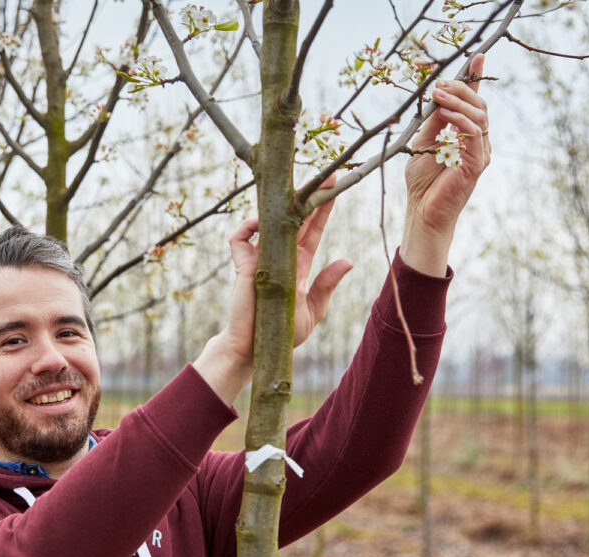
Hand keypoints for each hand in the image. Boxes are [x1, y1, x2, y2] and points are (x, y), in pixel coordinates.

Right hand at [223, 175, 353, 354]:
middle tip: (324, 174)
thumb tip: (348, 260)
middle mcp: (280, 256)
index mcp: (298, 266)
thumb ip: (327, 285)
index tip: (335, 187)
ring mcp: (260, 258)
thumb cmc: (283, 333)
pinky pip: (240, 237)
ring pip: (268, 221)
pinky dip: (248, 227)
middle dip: (307, 196)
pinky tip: (259, 224)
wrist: (254, 349)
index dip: (323, 209)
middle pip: (294, 219)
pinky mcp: (242, 265)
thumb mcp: (312, 310)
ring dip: (278, 205)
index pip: (313, 230)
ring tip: (292, 191)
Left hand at [401, 53, 490, 275]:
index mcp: (467, 135)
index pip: (475, 102)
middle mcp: (478, 142)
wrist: (422, 211)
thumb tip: (439, 95)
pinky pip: (475, 136)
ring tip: (440, 96)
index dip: (476, 79)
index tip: (476, 57)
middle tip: (440, 84)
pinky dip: (462, 122)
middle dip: (461, 89)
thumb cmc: (422, 181)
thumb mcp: (423, 142)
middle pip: (479, 106)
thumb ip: (434, 121)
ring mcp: (480, 153)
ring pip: (479, 117)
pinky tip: (447, 116)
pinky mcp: (476, 165)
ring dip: (459, 103)